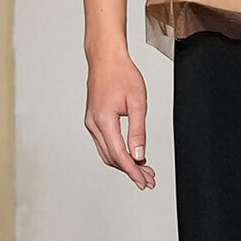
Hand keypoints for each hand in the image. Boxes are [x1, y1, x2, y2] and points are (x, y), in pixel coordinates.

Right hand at [84, 48, 155, 188]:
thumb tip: (139, 155)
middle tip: (149, 179)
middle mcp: (93, 124)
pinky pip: (105, 143)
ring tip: (144, 170)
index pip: (119, 154)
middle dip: (131, 170)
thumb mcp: (138, 102)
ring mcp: (91, 123)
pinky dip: (118, 153)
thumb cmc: (122, 75)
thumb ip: (138, 131)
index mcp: (103, 120)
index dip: (133, 171)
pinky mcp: (93, 120)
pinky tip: (132, 155)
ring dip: (125, 163)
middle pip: (112, 157)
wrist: (106, 58)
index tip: (143, 182)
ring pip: (107, 152)